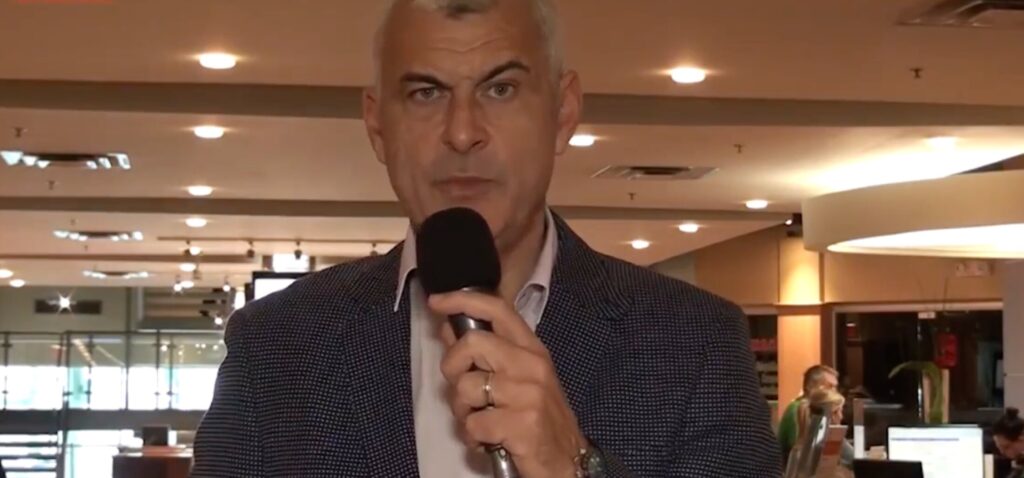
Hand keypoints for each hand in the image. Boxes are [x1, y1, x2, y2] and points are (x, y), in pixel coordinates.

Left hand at [429, 291, 584, 477]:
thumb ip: (487, 354)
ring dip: (462, 410)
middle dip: (452, 367)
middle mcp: (531, 365)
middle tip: (461, 390)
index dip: (462, 300)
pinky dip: (473, 437)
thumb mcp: (520, 379)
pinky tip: (488, 441)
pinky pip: (473, 424)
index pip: (498, 309)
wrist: (568, 461)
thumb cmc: (540, 418)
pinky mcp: (522, 424)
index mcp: (532, 349)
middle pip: (472, 343)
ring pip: (466, 387)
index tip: (437, 303)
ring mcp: (528, 394)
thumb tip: (449, 328)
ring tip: (479, 421)